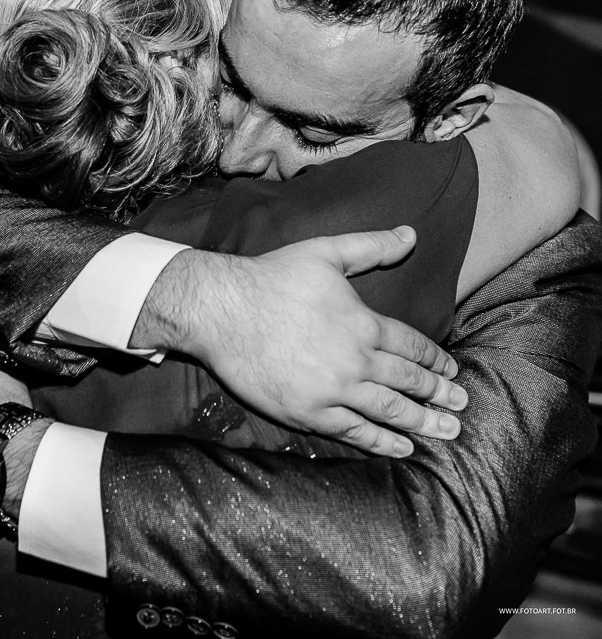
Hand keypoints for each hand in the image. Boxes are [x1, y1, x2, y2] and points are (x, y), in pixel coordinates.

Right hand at [140, 227, 464, 457]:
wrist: (221, 311)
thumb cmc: (271, 278)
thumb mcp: (325, 252)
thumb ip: (371, 247)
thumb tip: (411, 234)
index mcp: (364, 324)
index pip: (412, 347)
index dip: (436, 360)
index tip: (452, 371)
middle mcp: (356, 361)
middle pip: (409, 382)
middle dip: (439, 394)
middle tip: (462, 405)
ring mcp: (333, 391)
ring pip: (389, 411)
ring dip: (422, 422)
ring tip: (447, 431)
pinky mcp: (307, 412)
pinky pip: (353, 432)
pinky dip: (381, 441)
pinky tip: (402, 448)